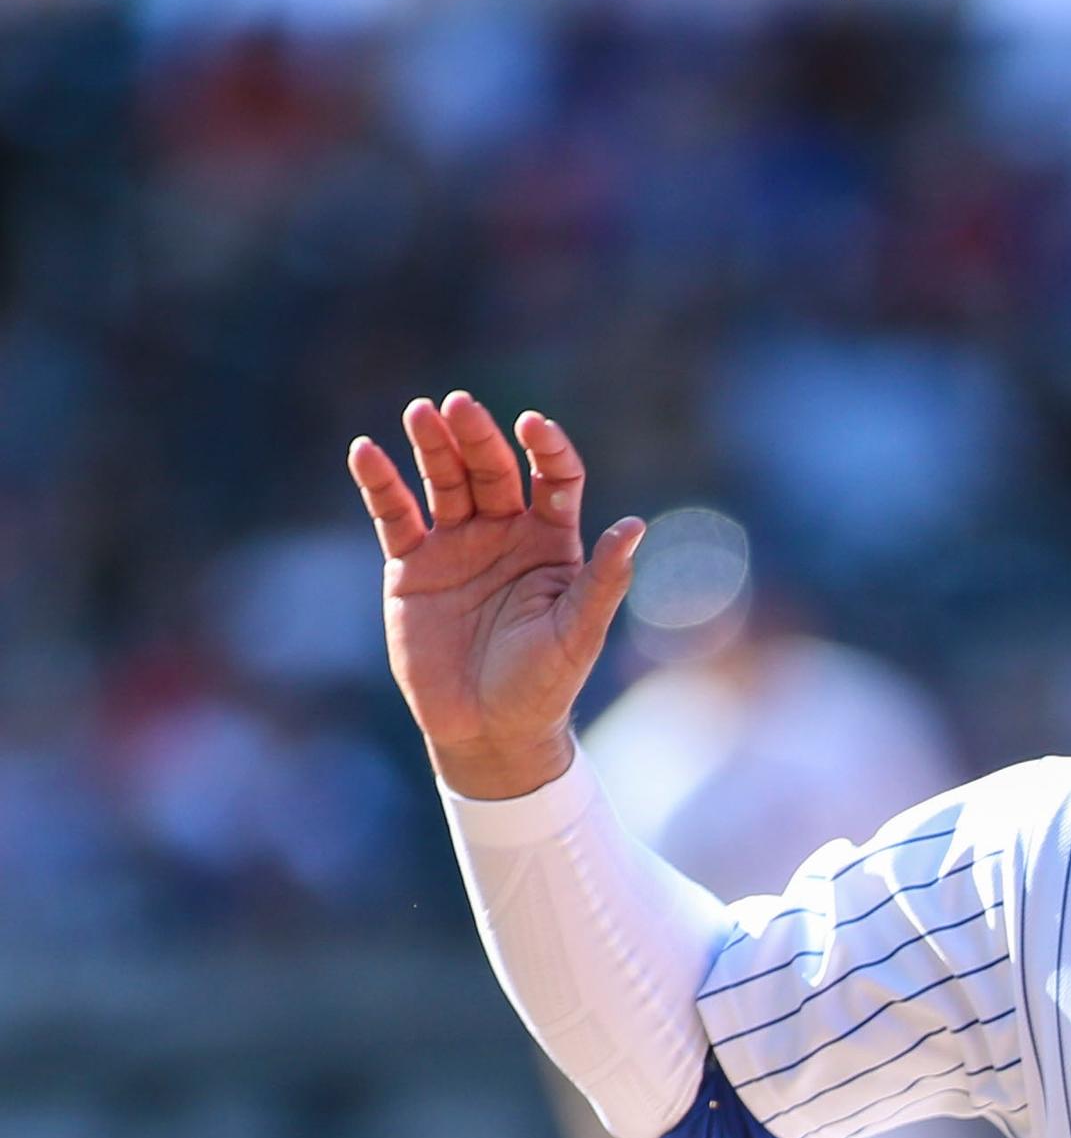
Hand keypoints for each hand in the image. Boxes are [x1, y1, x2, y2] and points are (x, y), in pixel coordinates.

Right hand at [345, 393, 643, 803]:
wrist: (487, 730)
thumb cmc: (543, 685)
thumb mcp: (578, 633)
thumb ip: (604, 582)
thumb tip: (637, 527)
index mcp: (553, 544)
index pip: (555, 479)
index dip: (547, 449)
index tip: (534, 427)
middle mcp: (506, 534)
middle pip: (493, 469)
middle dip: (477, 436)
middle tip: (459, 406)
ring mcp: (456, 545)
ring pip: (444, 481)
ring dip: (432, 446)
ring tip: (421, 414)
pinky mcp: (412, 564)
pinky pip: (393, 514)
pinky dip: (379, 483)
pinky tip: (366, 452)